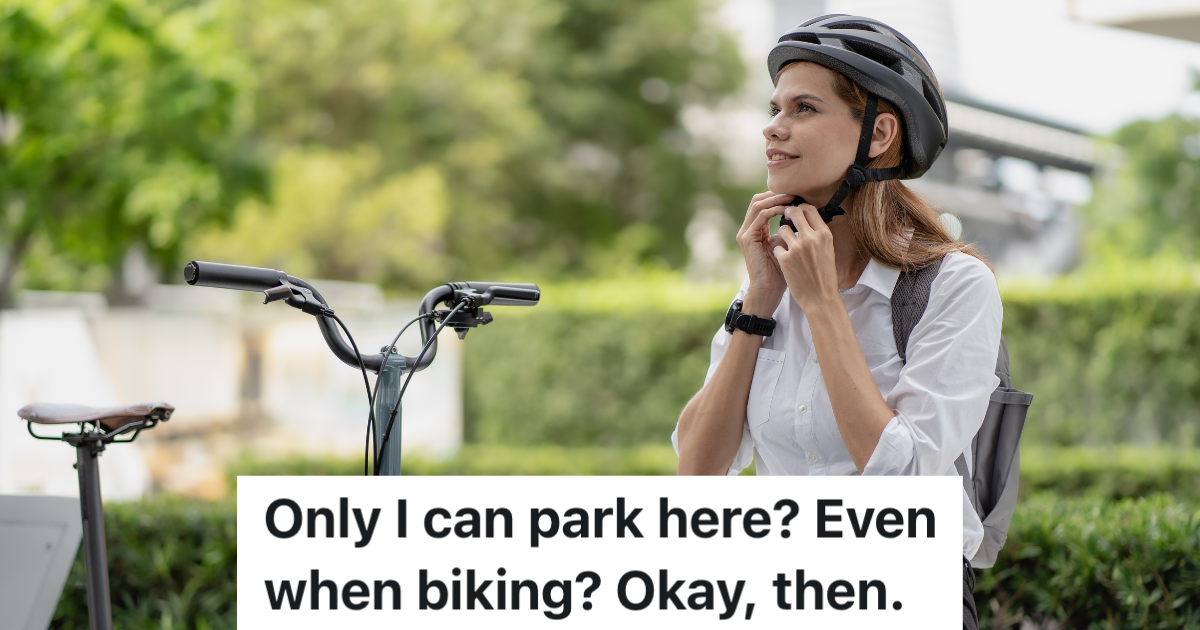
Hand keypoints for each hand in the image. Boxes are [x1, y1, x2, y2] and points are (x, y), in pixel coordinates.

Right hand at [735, 192, 791, 310]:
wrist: (770, 290)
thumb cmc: (781, 271)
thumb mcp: (787, 245)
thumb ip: (789, 231)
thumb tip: (803, 216)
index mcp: (756, 230)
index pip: (764, 204)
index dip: (779, 197)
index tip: (796, 194)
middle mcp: (748, 229)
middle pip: (758, 200)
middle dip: (776, 194)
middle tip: (793, 192)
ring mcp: (745, 233)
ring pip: (757, 204)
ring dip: (775, 199)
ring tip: (791, 198)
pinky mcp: (747, 238)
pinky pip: (760, 217)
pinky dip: (773, 210)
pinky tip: (786, 210)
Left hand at [772, 204, 839, 312]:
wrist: (820, 298)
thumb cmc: (824, 276)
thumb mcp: (828, 250)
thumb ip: (818, 235)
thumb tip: (807, 219)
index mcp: (824, 235)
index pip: (809, 209)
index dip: (800, 208)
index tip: (795, 213)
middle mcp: (811, 238)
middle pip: (794, 212)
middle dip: (787, 214)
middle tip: (785, 218)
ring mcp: (797, 248)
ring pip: (782, 229)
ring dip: (782, 236)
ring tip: (788, 247)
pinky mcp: (785, 259)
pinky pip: (777, 247)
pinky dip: (779, 253)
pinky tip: (785, 262)